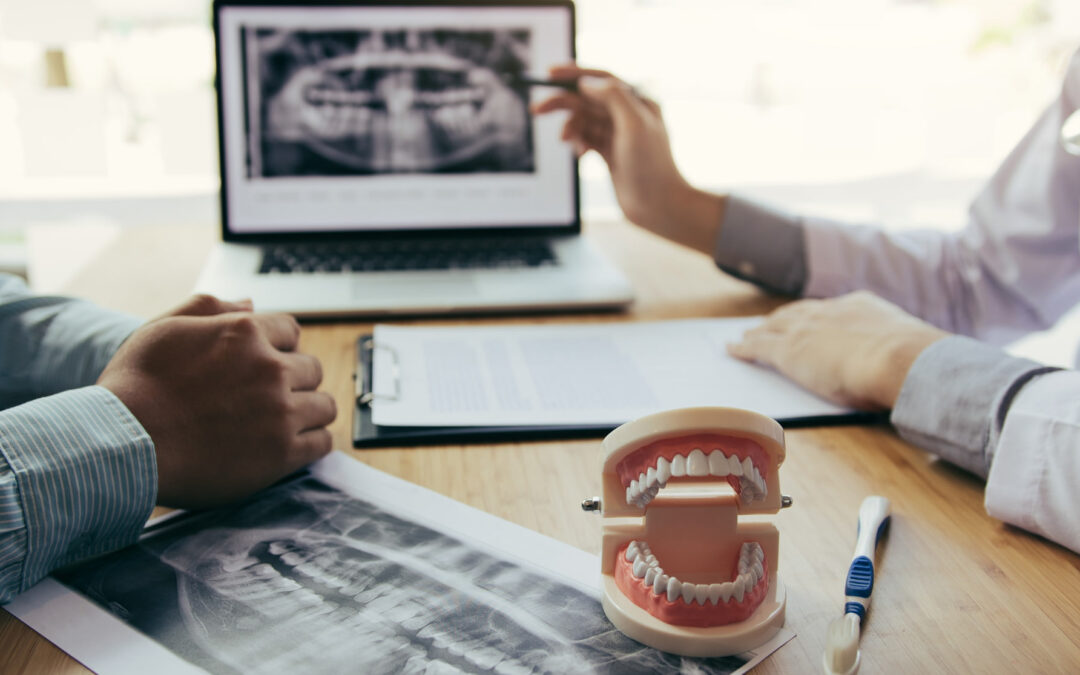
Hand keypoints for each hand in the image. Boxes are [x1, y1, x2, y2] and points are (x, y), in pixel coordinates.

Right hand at [98, 295, 336, 507]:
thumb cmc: (134, 387)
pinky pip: (322, 442)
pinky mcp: (281, 453)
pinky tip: (291, 446)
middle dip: (294, 380)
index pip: (291, 332)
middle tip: (269, 398)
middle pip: (312, 368)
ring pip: (324, 405)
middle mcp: (269, 368)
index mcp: (244, 332)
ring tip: (284, 422)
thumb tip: (250, 303)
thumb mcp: (163, 329)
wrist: (121, 445)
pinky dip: (312, 443)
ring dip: (308, 411)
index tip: (266, 366)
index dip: (279, 348)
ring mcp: (279, 411)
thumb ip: (209, 308)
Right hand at [531, 64, 723, 254]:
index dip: (574, 74)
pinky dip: (578, 142)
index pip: (602, 79)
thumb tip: (586, 82)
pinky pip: (586, 138)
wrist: (659, 206)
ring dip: (570, 127)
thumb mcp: (634, 125)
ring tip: (565, 141)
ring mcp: (618, 134)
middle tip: (536, 110)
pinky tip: (580, 154)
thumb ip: (613, 97)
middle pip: (588, 99)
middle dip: (562, 102)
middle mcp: (628, 114)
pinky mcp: (610, 152)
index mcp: (638, 101)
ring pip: (584, 120)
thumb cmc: (652, 167)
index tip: (549, 75)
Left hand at [727, 291, 948, 409]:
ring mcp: (805, 329)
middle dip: (781, 319)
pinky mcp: (787, 351)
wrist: (899, 359)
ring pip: (773, 327)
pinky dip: (742, 348)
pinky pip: (757, 347)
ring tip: (746, 335)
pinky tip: (732, 350)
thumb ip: (893, 351)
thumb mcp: (903, 347)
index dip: (814, 314)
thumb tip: (904, 362)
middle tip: (768, 324)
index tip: (808, 317)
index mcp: (859, 306)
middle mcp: (828, 312)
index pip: (830, 309)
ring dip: (759, 331)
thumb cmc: (910, 362)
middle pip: (796, 313)